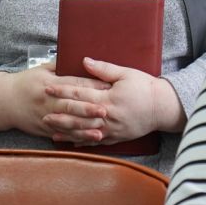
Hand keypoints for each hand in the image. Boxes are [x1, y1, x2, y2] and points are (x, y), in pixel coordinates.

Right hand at [0, 63, 109, 137]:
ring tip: (100, 130)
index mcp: (49, 83)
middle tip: (105, 110)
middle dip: (88, 109)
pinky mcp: (44, 129)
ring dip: (84, 128)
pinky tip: (87, 139)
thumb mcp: (40, 69)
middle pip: (70, 105)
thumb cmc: (26, 82)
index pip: (72, 84)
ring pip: (67, 124)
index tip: (106, 87)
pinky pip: (62, 135)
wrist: (4, 101)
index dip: (90, 86)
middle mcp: (47, 101)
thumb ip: (60, 65)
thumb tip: (81, 59)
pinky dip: (75, 138)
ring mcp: (45, 117)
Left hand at [44, 57, 182, 144]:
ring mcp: (111, 129)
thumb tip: (84, 61)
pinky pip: (96, 141)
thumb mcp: (126, 74)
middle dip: (59, 115)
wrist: (162, 108)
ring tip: (51, 131)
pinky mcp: (116, 137)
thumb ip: (104, 69)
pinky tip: (70, 142)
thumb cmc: (145, 88)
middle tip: (43, 114)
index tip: (48, 88)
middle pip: (78, 116)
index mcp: (108, 99)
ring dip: (67, 132)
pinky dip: (82, 142)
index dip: (62, 91)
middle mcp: (107, 116)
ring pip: (84, 132)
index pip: (80, 94)